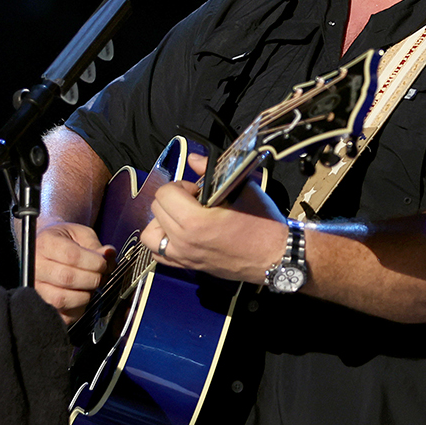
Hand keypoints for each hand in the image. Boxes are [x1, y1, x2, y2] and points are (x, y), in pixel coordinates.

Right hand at [33, 221, 112, 323]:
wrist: (43, 249)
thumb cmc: (62, 241)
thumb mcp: (80, 233)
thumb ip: (95, 245)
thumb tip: (108, 255)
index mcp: (45, 243)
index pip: (72, 256)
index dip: (94, 262)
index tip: (103, 263)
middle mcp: (35, 266)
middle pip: (67, 278)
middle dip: (93, 279)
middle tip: (100, 275)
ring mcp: (35, 287)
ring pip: (62, 299)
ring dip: (85, 295)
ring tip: (90, 286)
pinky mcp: (40, 304)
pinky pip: (61, 314)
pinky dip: (77, 309)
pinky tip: (81, 296)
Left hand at [140, 167, 286, 283]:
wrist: (275, 256)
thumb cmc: (263, 224)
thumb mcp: (242, 189)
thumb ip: (213, 170)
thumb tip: (194, 159)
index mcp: (196, 222)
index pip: (166, 193)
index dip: (182, 185)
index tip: (198, 191)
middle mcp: (185, 241)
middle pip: (157, 209)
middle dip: (173, 198)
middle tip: (195, 200)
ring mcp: (185, 256)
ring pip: (150, 233)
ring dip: (162, 219)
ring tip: (181, 216)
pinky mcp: (188, 266)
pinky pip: (159, 254)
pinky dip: (162, 241)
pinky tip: (178, 233)